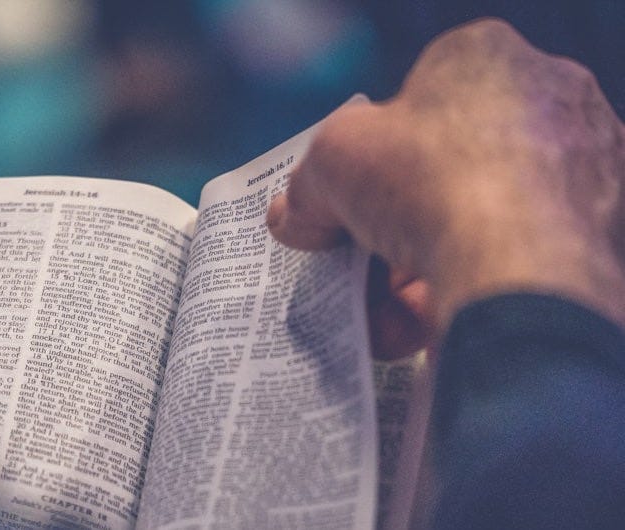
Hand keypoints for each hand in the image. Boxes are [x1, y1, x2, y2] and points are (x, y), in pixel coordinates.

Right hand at [268, 18, 624, 339]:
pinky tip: (401, 332)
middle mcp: (545, 109)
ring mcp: (575, 178)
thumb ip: (307, 185)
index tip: (343, 193)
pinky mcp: (591, 244)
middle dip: (389, 222)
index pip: (417, 98)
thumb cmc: (427, 181)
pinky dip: (450, 300)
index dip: (370, 150)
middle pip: (443, 171)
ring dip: (409, 273)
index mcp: (487, 62)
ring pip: (472, 229)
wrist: (516, 271)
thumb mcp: (330, 161)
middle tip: (354, 257)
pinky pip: (502, 273)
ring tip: (371, 310)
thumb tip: (294, 217)